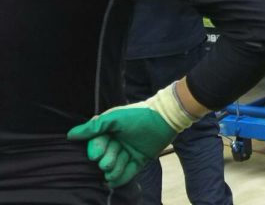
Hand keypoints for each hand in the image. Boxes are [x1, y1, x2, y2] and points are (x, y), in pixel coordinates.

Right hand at [67, 81, 199, 186]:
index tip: (96, 154)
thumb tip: (70, 135)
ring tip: (115, 166)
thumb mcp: (114, 118)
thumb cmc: (138, 115)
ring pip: (115, 168)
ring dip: (114, 170)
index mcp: (109, 133)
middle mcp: (116, 144)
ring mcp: (128, 153)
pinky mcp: (139, 161)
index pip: (96, 146)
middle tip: (111, 157)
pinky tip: (115, 179)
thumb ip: (94, 127)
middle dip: (106, 160)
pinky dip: (121, 178)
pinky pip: (127, 174)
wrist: (164, 118)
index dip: (96, 151)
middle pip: (105, 159)